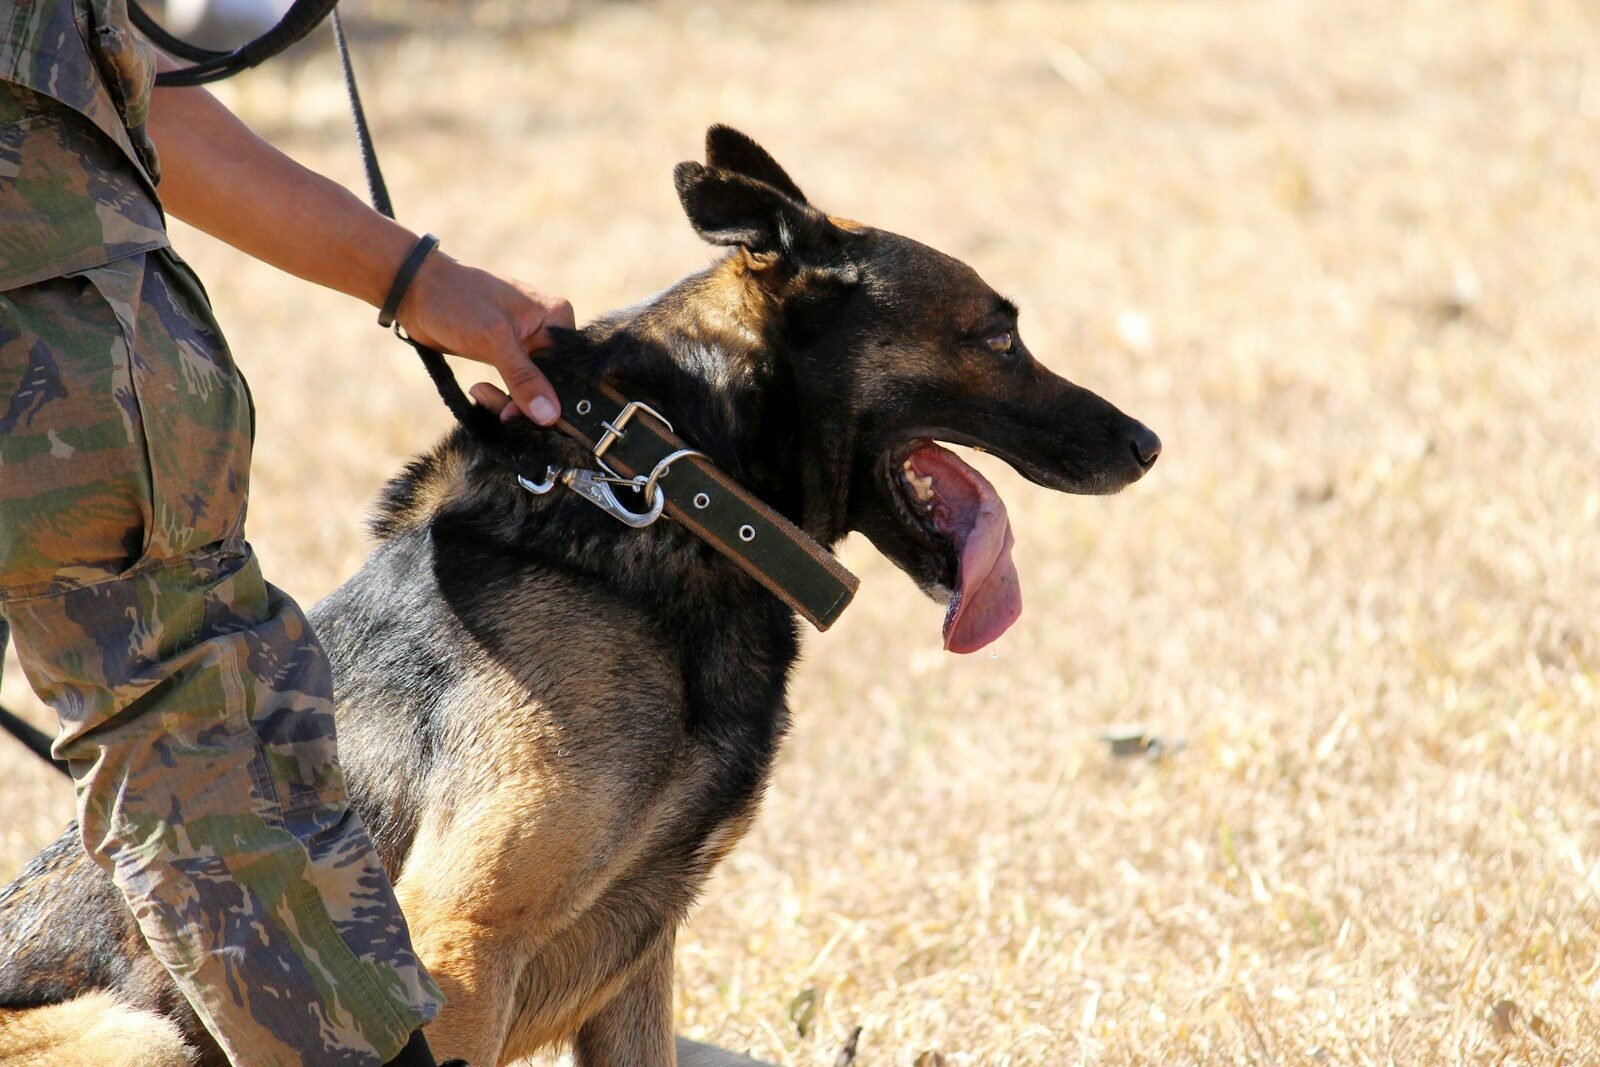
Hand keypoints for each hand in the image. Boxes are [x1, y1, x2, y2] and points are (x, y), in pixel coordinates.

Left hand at [395, 253, 573, 424]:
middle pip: (552, 384)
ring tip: (480, 393)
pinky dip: (500, 397)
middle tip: (502, 412)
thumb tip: (550, 415)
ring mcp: (528, 347)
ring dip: (509, 402)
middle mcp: (548, 333)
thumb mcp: (493, 339)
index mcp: (556, 318)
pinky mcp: (509, 359)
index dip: (552, 397)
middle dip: (526, 403)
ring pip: (533, 392)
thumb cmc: (456, 301)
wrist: (416, 292)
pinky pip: (515, 389)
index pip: (569, 370)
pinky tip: (479, 391)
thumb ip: (523, 377)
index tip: (529, 416)